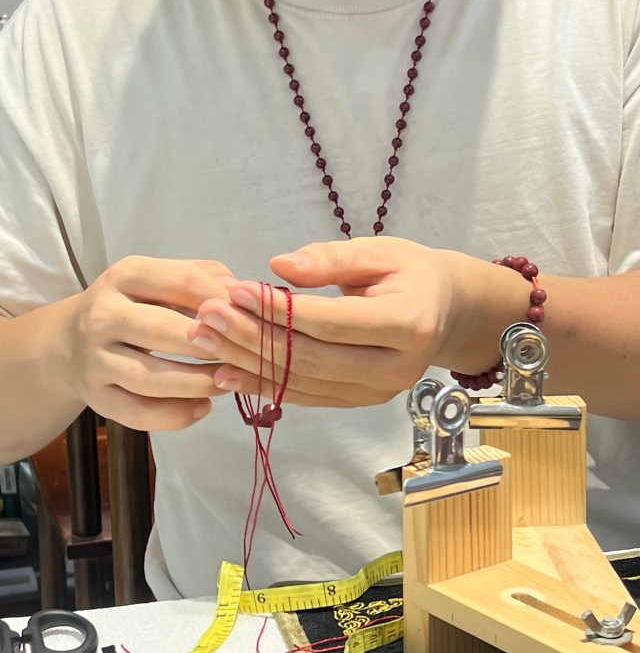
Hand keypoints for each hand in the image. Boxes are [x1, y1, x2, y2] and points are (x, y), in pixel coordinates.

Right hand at [59, 256, 236, 429]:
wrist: (68, 343)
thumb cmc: (131, 307)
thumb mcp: (156, 279)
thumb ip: (200, 276)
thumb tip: (241, 290)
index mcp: (123, 276)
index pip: (182, 282)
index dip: (223, 300)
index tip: (251, 314)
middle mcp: (102, 315)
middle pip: (165, 331)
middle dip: (212, 345)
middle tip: (244, 355)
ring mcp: (95, 359)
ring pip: (152, 378)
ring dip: (198, 383)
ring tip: (228, 382)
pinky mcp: (96, 398)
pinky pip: (139, 413)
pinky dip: (176, 416)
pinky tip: (203, 407)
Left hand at [188, 237, 473, 407]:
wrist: (446, 312)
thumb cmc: (412, 274)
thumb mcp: (380, 251)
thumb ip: (330, 259)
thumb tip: (279, 267)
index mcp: (408, 324)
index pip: (331, 322)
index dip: (279, 310)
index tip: (236, 289)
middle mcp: (396, 368)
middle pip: (312, 358)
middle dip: (253, 338)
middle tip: (208, 316)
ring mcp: (378, 392)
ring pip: (304, 383)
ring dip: (249, 363)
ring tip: (206, 339)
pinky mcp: (361, 401)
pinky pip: (306, 397)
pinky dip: (264, 385)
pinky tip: (227, 371)